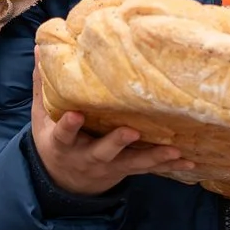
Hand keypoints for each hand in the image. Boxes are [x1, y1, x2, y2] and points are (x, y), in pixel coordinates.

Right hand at [30, 71, 186, 196]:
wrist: (65, 181)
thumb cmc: (56, 141)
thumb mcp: (42, 119)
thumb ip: (43, 86)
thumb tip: (40, 48)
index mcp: (63, 144)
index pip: (63, 134)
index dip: (69, 126)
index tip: (76, 115)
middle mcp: (87, 157)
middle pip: (102, 152)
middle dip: (116, 143)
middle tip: (131, 132)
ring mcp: (109, 167)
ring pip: (132, 163)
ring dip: (153, 157)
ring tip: (174, 150)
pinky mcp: (126, 171)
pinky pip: (148, 169)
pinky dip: (168, 166)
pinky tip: (189, 161)